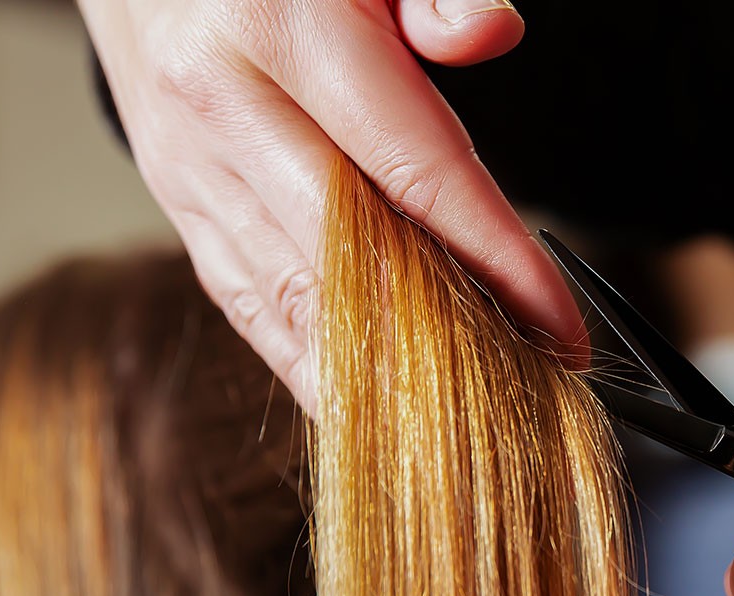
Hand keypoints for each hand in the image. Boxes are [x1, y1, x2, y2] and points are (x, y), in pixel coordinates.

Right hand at [79, 0, 584, 407]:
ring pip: (292, 299)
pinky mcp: (175, 200)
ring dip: (383, 369)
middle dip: (448, 334)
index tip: (558, 326)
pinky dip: (311, 363)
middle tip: (530, 387)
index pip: (412, 168)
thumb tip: (488, 35)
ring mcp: (186, 164)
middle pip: (351, 254)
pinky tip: (367, 408)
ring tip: (465, 419)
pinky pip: (247, 302)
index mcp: (274, 26)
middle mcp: (220, 105)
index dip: (494, 257)